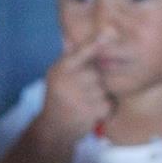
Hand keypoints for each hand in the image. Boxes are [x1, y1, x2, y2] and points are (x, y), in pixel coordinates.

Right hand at [38, 34, 109, 153]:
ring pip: (103, 89)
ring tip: (84, 105)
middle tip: (81, 93)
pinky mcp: (88, 112)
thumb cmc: (58, 98)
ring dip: (99, 97)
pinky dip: (104, 110)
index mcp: (61, 69)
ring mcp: (78, 97)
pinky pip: (108, 104)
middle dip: (94, 82)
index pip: (82, 52)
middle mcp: (68, 81)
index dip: (96, 43)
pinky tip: (90, 113)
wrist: (52, 130)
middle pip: (97, 73)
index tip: (108, 32)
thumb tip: (71, 36)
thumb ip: (68, 58)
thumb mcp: (56, 76)